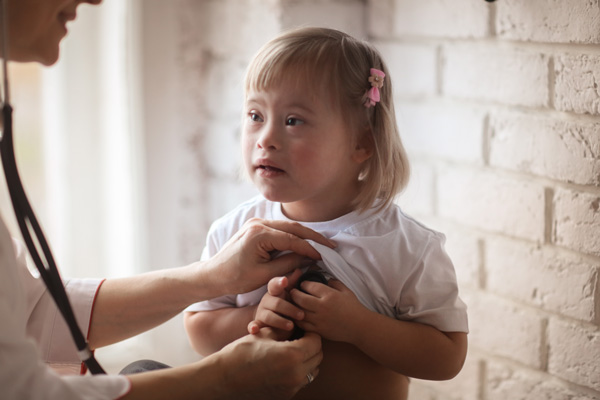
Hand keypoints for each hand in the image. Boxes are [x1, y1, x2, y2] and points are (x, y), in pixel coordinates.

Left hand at [207, 218, 335, 294]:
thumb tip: (308, 257)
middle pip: (293, 228)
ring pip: (287, 227)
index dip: (310, 248)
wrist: (214, 275)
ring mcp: (256, 223)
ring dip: (304, 235)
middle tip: (330, 245)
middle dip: (313, 237)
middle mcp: (258, 224)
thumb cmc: (235, 278)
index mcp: (259, 234)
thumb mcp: (265, 275)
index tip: (324, 256)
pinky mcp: (255, 227)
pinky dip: (293, 236)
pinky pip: (279, 229)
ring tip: (322, 244)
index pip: (292, 239)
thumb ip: (288, 263)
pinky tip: (305, 243)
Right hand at [217, 329, 322, 398]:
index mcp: (292, 355)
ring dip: (308, 360)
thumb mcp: (264, 335)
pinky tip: (285, 364)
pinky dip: (299, 372)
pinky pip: (301, 381)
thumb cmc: (241, 353)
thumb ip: (284, 330)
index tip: (302, 329)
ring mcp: (291, 387)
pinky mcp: (286, 395)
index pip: (316, 341)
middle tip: (300, 338)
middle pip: (318, 357)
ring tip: (293, 352)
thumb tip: (296, 326)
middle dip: (312, 346)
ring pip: (312, 371)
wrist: (223, 379)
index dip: (310, 332)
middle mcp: (295, 374)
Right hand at [248, 269, 304, 339]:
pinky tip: (254, 329)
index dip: (279, 282)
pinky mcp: (258, 324)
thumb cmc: (285, 304)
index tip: (285, 281)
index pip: (275, 284)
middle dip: (290, 309)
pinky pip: (253, 325)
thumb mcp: (290, 294)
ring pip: (269, 316)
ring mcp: (261, 312)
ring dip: (280, 321)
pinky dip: (253, 327)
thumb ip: (294, 283)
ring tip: (291, 326)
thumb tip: (298, 270)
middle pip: (277, 303)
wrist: (272, 321)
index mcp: (274, 291)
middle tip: (302, 315)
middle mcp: (266, 300)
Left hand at [291, 279, 364, 343]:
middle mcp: (322, 307)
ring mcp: (319, 320)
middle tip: (293, 292)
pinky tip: (299, 316)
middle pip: (300, 298)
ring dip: (294, 306)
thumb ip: (334, 283)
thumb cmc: (354, 308)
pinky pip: (303, 325)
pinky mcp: (319, 330)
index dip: (303, 283)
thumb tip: (325, 279)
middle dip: (294, 293)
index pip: (309, 286)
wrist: (360, 327)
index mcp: (329, 295)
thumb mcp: (346, 291)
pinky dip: (298, 320)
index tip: (303, 284)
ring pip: (299, 312)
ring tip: (293, 303)